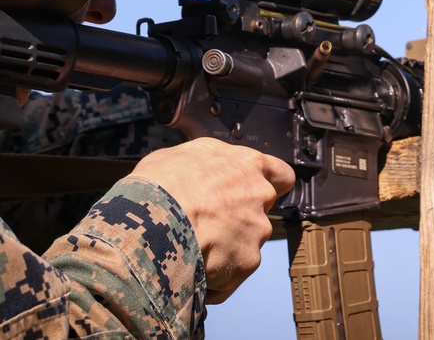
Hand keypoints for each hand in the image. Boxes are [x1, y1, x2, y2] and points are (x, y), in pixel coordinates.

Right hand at [131, 138, 295, 303]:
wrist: (151, 222)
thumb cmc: (159, 183)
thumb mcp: (181, 155)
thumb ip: (207, 164)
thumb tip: (201, 172)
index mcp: (247, 164)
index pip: (281, 176)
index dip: (269, 187)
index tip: (252, 196)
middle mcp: (260, 196)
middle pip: (260, 213)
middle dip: (239, 223)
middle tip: (206, 227)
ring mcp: (257, 230)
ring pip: (245, 245)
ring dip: (223, 251)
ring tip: (187, 251)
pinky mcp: (247, 262)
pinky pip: (230, 275)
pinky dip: (213, 279)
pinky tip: (187, 272)